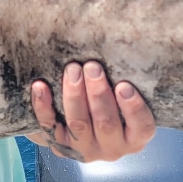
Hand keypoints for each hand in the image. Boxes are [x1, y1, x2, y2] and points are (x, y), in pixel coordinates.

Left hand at [26, 61, 155, 161]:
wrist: (77, 123)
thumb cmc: (109, 101)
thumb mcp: (123, 96)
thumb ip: (128, 79)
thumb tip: (138, 32)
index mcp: (134, 137)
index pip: (142, 127)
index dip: (134, 108)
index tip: (124, 85)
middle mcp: (112, 148)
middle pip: (106, 123)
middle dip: (98, 93)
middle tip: (92, 66)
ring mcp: (85, 149)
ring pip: (79, 124)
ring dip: (74, 95)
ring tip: (72, 70)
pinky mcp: (60, 146)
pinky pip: (49, 127)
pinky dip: (43, 106)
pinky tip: (41, 86)